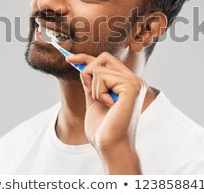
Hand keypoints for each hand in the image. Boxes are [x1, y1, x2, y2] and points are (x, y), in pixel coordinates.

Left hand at [65, 52, 147, 172]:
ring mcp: (135, 82)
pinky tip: (109, 106)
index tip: (69, 58)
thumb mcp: (94, 99)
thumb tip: (82, 65)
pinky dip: (99, 93)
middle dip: (88, 73)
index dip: (86, 57)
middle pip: (103, 58)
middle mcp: (135, 80)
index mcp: (128, 83)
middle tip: (92, 94)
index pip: (106, 60)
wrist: (110, 146)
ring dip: (94, 89)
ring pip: (99, 68)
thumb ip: (92, 82)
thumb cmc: (103, 129)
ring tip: (104, 105)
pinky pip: (103, 77)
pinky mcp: (132, 86)